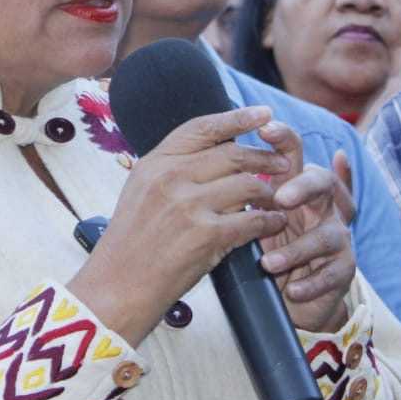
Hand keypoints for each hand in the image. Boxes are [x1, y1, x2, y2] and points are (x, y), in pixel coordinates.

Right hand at [70, 106, 290, 345]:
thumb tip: (214, 152)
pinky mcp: (206, 236)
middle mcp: (171, 178)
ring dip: (270, 192)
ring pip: (248, 185)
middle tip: (283, 164)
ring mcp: (189, 206)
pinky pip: (251, 221)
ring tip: (278, 199)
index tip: (264, 113)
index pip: (202, 128)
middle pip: (233, 154)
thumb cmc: (131, 244)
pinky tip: (274, 223)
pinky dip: (269, 221)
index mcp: (155, 163)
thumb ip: (173, 170)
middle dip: (265, 158)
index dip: (237, 117)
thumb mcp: (141, 192)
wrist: (117, 286)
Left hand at [255, 123, 355, 332]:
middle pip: (322, 183)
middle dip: (303, 187)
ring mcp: (336, 237)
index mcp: (296, 187)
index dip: (285, 139)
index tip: (264, 129)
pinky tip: (292, 290)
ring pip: (327, 235)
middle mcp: (321, 206)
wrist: (293, 297)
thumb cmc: (268, 249)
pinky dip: (312, 282)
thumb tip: (211, 157)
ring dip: (297, 249)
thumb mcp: (250, 219)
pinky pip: (333, 273)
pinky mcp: (343, 270)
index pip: (295, 155)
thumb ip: (238, 192)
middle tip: (280, 199)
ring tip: (268, 263)